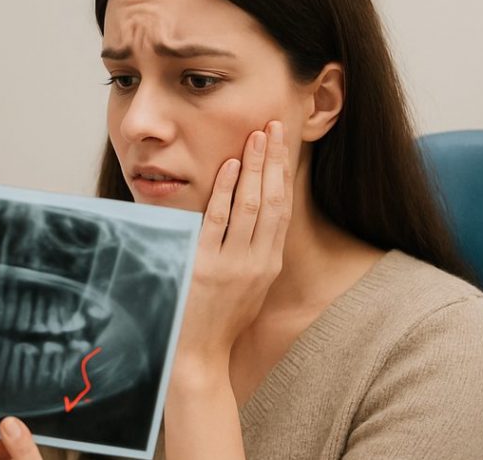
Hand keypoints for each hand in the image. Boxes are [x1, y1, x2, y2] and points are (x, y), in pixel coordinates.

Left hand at [178, 121, 293, 364]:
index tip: (282, 143)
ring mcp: (234, 264)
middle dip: (274, 160)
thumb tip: (249, 218)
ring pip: (251, 205)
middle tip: (273, 126)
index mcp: (269, 263)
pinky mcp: (208, 267)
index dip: (283, 172)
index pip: (282, 207)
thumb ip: (250, 253)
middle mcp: (258, 261)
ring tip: (256, 136)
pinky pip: (220, 222)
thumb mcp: (246, 286)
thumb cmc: (217, 320)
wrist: (199, 356)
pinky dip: (227, 192)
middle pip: (273, 200)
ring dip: (254, 167)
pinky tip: (230, 167)